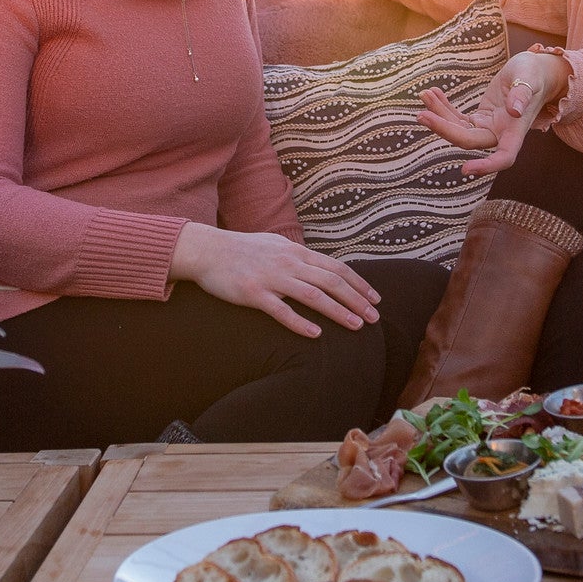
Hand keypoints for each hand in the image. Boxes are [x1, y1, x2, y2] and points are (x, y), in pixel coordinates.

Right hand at [170, 223, 381, 336]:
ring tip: (356, 326)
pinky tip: (316, 335)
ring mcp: (271, 278)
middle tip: (374, 318)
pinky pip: (281, 310)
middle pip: (332, 282)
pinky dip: (301, 323)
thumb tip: (320, 266)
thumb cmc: (242, 250)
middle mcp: (289, 263)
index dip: (359, 284)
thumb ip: (299, 256)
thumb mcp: (276, 245)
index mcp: (296, 252)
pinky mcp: (253, 293)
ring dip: (338, 311)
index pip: (336, 268)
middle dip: (357, 300)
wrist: (207, 251)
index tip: (375, 299)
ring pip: (313, 295)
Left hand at [418, 50, 571, 176]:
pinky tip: (433, 93)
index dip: (486, 166)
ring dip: (439, 114)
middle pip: (468, 140)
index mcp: (516, 130)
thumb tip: (515, 110)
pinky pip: (458, 118)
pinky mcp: (480, 118)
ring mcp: (488, 127)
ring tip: (425, 95)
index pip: (503, 157)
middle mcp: (500, 133)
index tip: (465, 169)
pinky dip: (443, 107)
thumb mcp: (530, 77)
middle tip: (422, 114)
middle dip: (444, 129)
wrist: (535, 72)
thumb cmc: (535, 73)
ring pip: (458, 129)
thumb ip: (523, 93)